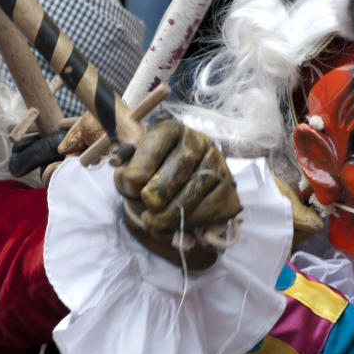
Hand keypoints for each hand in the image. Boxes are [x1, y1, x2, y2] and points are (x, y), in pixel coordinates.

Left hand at [114, 120, 241, 267]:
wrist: (171, 193)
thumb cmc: (148, 179)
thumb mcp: (129, 172)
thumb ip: (125, 173)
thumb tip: (125, 173)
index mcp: (169, 130)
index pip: (158, 141)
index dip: (144, 164)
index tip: (133, 185)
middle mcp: (197, 140)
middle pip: (182, 163)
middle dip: (162, 189)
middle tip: (148, 207)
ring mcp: (216, 161)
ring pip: (199, 186)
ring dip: (174, 211)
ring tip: (155, 222)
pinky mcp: (228, 184)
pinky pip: (215, 204)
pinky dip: (195, 219)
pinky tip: (179, 223)